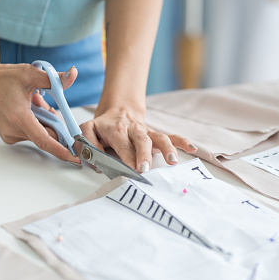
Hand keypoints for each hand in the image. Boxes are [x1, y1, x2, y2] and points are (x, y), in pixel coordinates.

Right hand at [0, 61, 80, 163]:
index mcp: (19, 117)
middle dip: (52, 120)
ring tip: (30, 101)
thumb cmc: (2, 78)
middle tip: (42, 101)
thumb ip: (54, 78)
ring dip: (43, 120)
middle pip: (46, 134)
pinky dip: (34, 123)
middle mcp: (13, 130)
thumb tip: (73, 74)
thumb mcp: (30, 73)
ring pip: (39, 133)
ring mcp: (9, 135)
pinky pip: (30, 133)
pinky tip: (25, 109)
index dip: (61, 149)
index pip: (44, 140)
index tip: (74, 157)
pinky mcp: (8, 136)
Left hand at [80, 105, 197, 172]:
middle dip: (144, 155)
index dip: (126, 157)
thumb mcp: (88, 129)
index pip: (122, 145)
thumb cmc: (103, 125)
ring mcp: (146, 132)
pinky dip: (181, 141)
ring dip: (167, 149)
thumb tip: (93, 160)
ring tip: (172, 161)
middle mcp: (134, 130)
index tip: (129, 170)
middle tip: (144, 169)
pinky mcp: (155, 134)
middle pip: (141, 141)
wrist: (118, 109)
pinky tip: (191, 148)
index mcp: (116, 130)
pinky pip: (170, 136)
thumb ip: (86, 143)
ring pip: (159, 137)